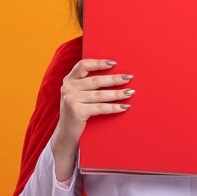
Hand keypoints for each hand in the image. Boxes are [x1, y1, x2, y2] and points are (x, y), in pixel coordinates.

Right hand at [51, 59, 133, 179]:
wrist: (66, 132)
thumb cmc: (77, 109)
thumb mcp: (77, 93)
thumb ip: (86, 83)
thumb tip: (114, 74)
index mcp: (69, 79)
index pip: (83, 65)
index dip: (98, 63)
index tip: (114, 63)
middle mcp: (68, 88)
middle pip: (95, 81)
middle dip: (114, 79)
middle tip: (129, 77)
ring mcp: (71, 100)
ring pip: (100, 95)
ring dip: (117, 94)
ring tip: (130, 92)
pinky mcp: (76, 111)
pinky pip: (100, 108)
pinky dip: (114, 107)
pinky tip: (124, 107)